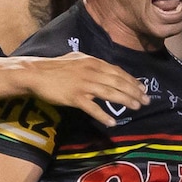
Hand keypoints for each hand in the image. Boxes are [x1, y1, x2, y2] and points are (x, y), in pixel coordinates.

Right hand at [22, 52, 150, 127]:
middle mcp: (91, 71)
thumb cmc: (54, 68)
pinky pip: (92, 107)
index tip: (142, 88)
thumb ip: (91, 64)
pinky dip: (103, 115)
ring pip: (110, 93)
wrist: (35, 74)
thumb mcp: (76, 59)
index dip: (132, 80)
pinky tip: (112, 122)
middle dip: (134, 91)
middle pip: (118, 82)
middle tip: (145, 101)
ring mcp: (83, 84)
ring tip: (136, 108)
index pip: (117, 71)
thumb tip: (103, 69)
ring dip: (125, 100)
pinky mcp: (74, 96)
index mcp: (93, 62)